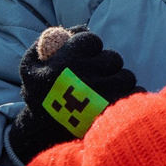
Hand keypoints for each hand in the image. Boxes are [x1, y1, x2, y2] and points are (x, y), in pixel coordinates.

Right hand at [12, 27, 140, 162]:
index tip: (86, 59)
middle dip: (106, 66)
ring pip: (126, 76)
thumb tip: (82, 28)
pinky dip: (129, 98)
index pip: (92, 40)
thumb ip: (50, 40)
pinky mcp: (116, 114)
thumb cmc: (38, 96)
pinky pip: (135, 94)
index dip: (91, 48)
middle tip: (97, 77)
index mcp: (65, 63)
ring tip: (106, 92)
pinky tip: (115, 104)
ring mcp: (102, 97)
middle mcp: (84, 78)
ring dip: (118, 81)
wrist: (42, 137)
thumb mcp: (30, 66)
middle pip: (113, 58)